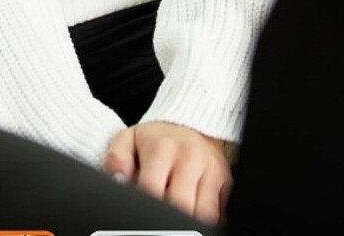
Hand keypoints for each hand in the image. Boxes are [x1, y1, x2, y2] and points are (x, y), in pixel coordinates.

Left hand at [104, 121, 232, 225]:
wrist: (188, 125)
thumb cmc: (156, 140)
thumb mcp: (129, 140)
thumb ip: (117, 159)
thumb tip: (118, 180)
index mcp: (162, 147)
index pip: (153, 189)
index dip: (145, 206)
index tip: (141, 210)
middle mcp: (190, 157)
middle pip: (181, 205)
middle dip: (167, 216)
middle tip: (157, 217)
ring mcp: (211, 169)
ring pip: (203, 213)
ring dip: (188, 219)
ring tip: (174, 213)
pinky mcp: (226, 180)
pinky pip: (218, 213)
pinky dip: (204, 219)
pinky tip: (191, 212)